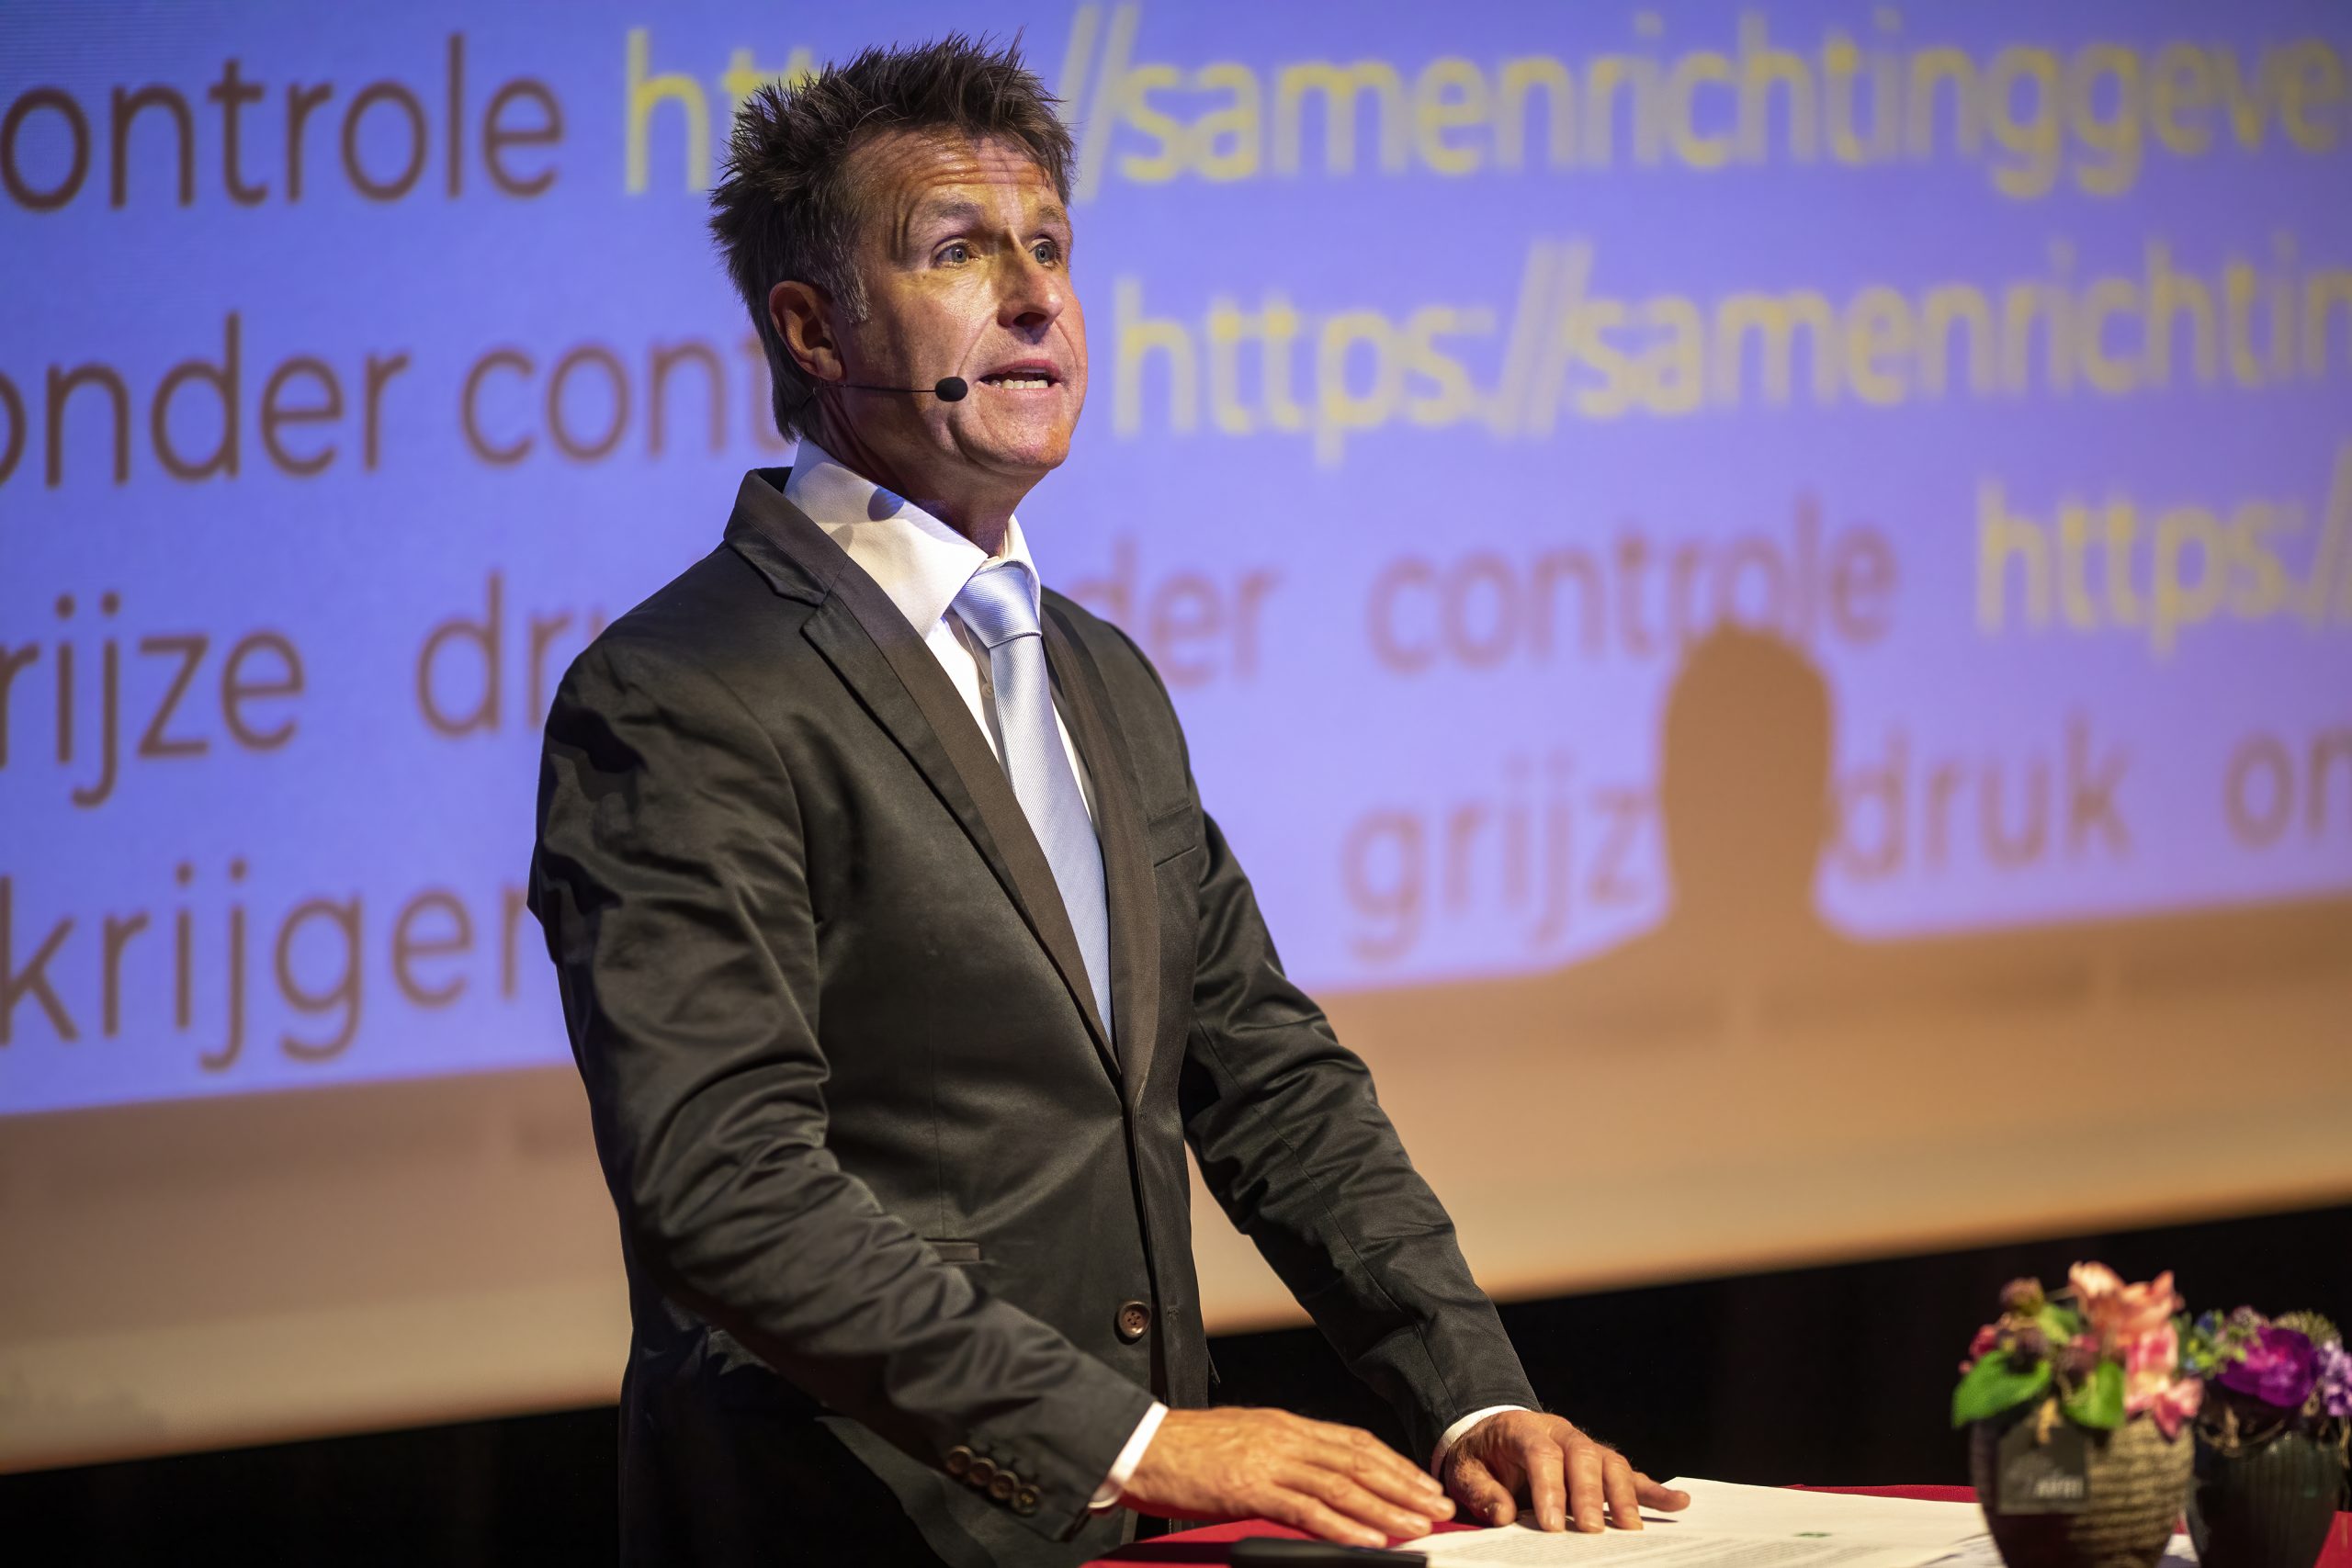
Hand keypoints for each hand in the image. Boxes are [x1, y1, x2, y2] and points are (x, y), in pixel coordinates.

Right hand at [1119, 1406, 1455, 1547]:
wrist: (1141, 1446)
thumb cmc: (1185, 1450)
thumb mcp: (1243, 1442)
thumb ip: (1280, 1457)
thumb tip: (1316, 1480)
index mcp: (1285, 1425)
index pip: (1354, 1442)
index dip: (1393, 1464)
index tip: (1422, 1483)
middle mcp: (1285, 1437)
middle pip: (1358, 1461)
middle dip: (1403, 1485)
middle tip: (1438, 1505)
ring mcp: (1269, 1461)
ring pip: (1341, 1485)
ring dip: (1385, 1507)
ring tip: (1417, 1526)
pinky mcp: (1250, 1487)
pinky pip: (1306, 1509)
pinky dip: (1343, 1526)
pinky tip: (1368, 1540)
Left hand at [1442, 1410, 1689, 1531]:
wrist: (1488, 1436)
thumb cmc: (1480, 1457)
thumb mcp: (1465, 1472)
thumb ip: (1481, 1492)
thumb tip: (1504, 1515)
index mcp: (1522, 1430)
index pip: (1542, 1454)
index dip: (1549, 1488)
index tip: (1550, 1525)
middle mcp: (1559, 1432)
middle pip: (1582, 1455)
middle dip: (1589, 1494)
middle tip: (1590, 1531)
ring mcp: (1583, 1446)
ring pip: (1610, 1462)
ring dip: (1622, 1495)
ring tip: (1629, 1528)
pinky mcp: (1599, 1463)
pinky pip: (1630, 1474)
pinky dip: (1654, 1490)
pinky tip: (1678, 1502)